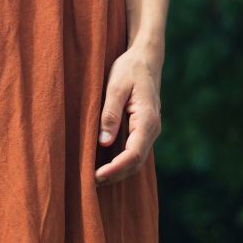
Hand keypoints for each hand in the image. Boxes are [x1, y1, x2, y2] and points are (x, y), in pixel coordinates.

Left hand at [95, 43, 162, 185]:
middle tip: (90, 183)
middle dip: (115, 175)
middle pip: (136, 162)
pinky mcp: (142, 129)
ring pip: (136, 160)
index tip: (97, 176)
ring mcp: (149, 131)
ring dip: (118, 171)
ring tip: (94, 179)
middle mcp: (152, 129)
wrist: (145, 59)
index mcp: (147, 120)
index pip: (134, 153)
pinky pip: (133, 151)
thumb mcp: (115, 87)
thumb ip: (109, 114)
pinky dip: (121, 162)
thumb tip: (103, 143)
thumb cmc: (129, 69)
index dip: (116, 168)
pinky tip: (104, 165)